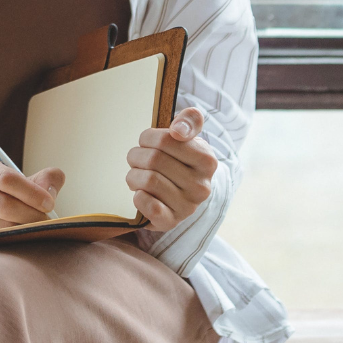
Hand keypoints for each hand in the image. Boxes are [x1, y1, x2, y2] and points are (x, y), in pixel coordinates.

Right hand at [0, 156, 64, 238]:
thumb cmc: (2, 192)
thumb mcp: (20, 178)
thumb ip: (44, 179)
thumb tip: (50, 191)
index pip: (7, 179)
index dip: (32, 193)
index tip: (49, 203)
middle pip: (4, 205)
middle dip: (31, 215)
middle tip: (46, 221)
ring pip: (0, 226)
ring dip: (23, 230)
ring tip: (35, 229)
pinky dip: (11, 241)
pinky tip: (20, 237)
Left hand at [127, 107, 216, 232]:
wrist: (181, 194)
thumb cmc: (181, 159)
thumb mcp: (189, 136)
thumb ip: (189, 120)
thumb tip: (178, 131)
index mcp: (208, 161)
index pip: (166, 139)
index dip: (148, 137)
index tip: (148, 141)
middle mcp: (202, 186)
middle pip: (153, 159)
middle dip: (137, 156)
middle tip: (138, 159)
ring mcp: (187, 207)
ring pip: (146, 180)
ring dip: (134, 175)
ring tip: (138, 176)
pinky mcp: (170, 222)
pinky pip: (145, 203)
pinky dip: (137, 196)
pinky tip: (141, 193)